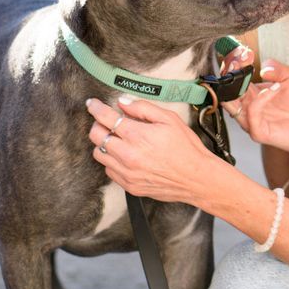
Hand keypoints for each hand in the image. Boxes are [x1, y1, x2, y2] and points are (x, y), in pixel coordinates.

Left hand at [86, 95, 212, 203]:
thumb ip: (143, 108)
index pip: (105, 118)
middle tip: (104, 121)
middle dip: (97, 124)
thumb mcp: (169, 119)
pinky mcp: (129, 186)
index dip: (95, 108)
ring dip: (103, 143)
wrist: (197, 178)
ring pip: (98, 154)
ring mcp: (127, 173)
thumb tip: (123, 103)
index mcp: (138, 136)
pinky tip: (124, 155)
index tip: (92, 104)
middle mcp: (129, 155)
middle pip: (96, 136)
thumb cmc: (186, 148)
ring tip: (116, 139)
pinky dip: (112, 160)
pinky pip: (109, 170)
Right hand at [221, 48, 288, 159]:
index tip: (245, 52)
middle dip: (230, 72)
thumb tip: (263, 67)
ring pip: (231, 103)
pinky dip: (260, 99)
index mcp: (252, 94)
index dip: (235, 64)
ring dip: (239, 85)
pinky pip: (251, 114)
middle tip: (242, 59)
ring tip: (251, 71)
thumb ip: (278, 69)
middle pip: (226, 90)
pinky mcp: (259, 132)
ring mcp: (251, 120)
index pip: (234, 79)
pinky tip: (275, 88)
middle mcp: (248, 107)